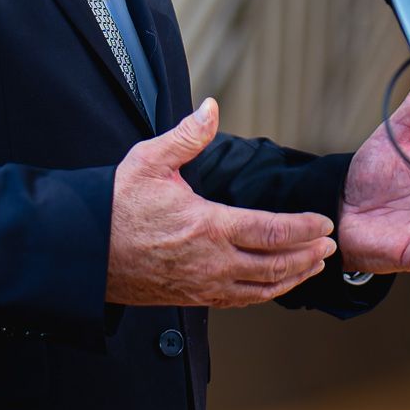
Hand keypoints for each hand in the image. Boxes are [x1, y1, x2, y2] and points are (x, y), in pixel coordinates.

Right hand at [106, 101, 336, 307]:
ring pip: (261, 289)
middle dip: (308, 256)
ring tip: (313, 267)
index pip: (272, 231)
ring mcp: (202, 285)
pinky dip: (265, 295)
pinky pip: (239, 302)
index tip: (325, 223)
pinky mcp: (190, 298)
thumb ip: (186, 136)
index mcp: (208, 226)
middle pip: (276, 265)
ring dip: (293, 278)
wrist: (80, 252)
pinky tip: (274, 287)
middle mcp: (212, 261)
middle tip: (329, 247)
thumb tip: (210, 107)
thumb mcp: (149, 161)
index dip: (305, 228)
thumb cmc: (113, 206)